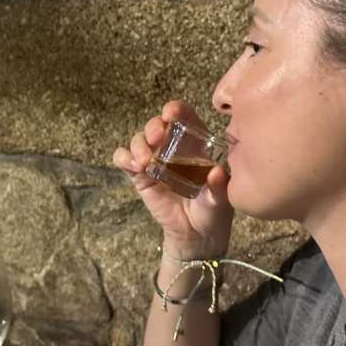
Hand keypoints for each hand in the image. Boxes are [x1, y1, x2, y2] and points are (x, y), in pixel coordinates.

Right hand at [113, 100, 233, 257]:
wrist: (196, 235)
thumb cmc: (213, 211)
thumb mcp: (220, 199)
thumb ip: (219, 186)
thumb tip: (216, 173)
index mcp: (195, 144)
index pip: (184, 117)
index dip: (175, 110)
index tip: (171, 114)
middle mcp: (173, 148)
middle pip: (157, 124)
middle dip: (153, 126)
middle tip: (156, 138)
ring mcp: (154, 161)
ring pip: (139, 139)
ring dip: (138, 144)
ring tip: (144, 162)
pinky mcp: (140, 177)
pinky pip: (124, 159)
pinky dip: (124, 158)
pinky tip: (133, 166)